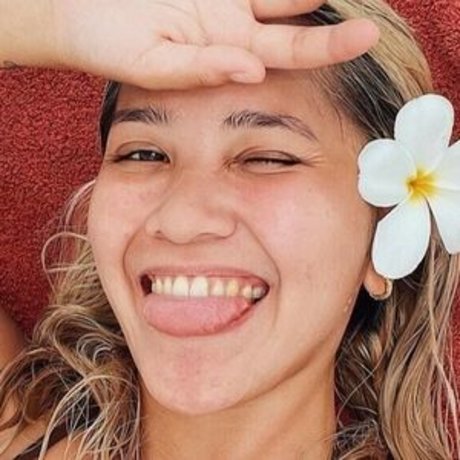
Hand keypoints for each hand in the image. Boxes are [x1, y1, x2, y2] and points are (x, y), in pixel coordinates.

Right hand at [51, 0, 379, 88]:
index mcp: (229, 50)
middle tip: (374, 6)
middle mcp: (236, 18)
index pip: (290, 50)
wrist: (75, 9)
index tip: (366, 36)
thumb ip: (201, 70)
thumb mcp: (153, 65)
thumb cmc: (108, 42)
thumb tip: (254, 69)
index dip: (328, 45)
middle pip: (297, 7)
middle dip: (332, 5)